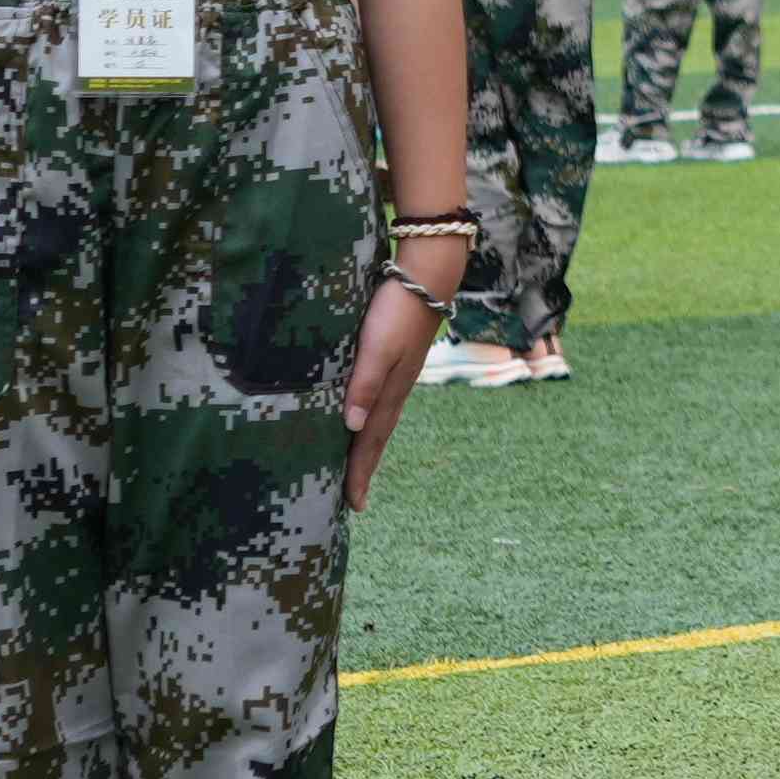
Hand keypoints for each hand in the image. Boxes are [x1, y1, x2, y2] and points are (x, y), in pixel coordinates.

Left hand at [346, 262, 454, 497]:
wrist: (427, 273)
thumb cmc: (398, 309)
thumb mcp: (378, 348)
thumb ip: (365, 385)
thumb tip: (352, 427)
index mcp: (392, 390)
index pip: (371, 441)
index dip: (360, 472)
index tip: (352, 505)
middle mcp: (396, 387)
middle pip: (377, 436)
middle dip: (364, 467)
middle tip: (352, 498)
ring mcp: (399, 372)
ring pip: (379, 419)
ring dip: (367, 445)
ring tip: (357, 465)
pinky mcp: (396, 357)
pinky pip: (380, 399)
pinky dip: (370, 418)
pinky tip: (364, 415)